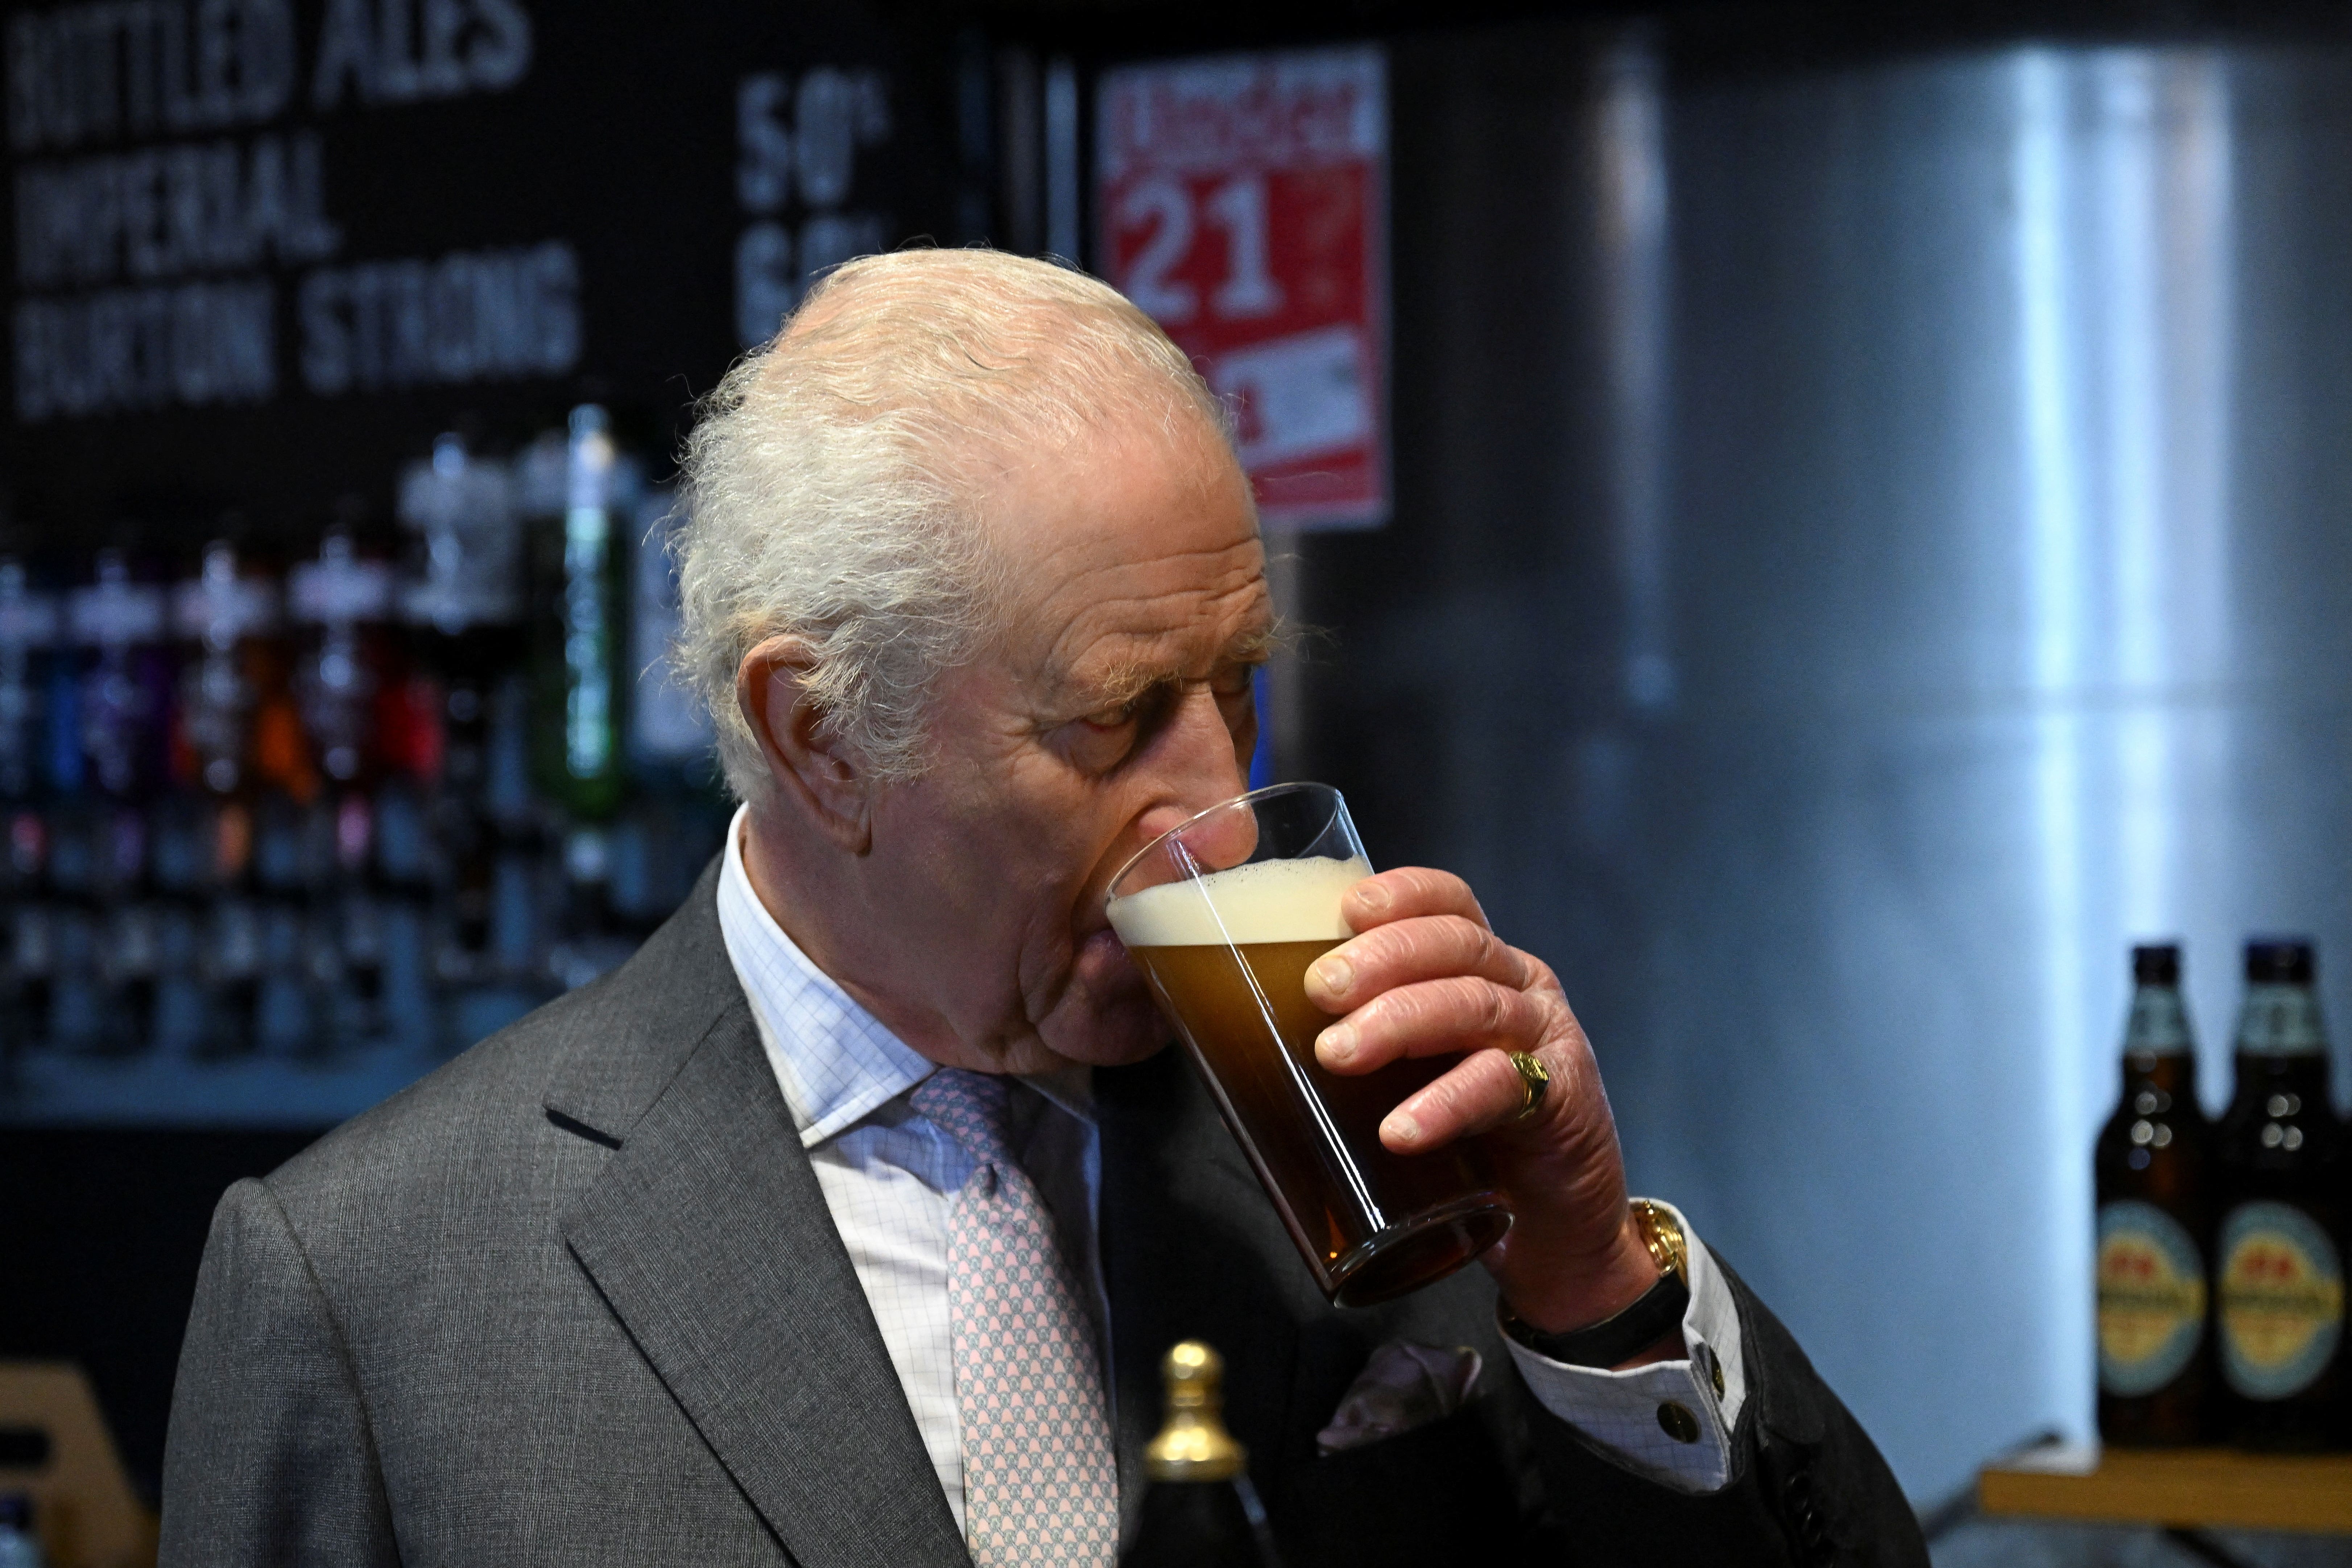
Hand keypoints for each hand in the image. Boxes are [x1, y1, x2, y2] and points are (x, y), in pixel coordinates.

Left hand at [1305, 868, 1673, 1356]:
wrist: (1552, 1223)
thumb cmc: (1466, 1135)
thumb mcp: (1414, 1073)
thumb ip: (1362, 1043)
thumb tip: (1243, 1043)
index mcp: (1480, 965)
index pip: (1449, 902)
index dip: (1402, 893)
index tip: (1346, 908)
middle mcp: (1519, 986)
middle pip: (1456, 944)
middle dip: (1384, 958)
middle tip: (1319, 990)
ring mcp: (1545, 1038)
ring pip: (1474, 1005)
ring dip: (1400, 1022)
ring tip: (1337, 1055)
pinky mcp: (1562, 1099)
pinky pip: (1504, 1087)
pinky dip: (1447, 1104)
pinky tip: (1402, 1130)